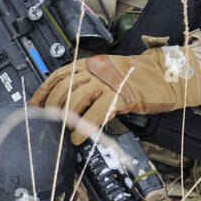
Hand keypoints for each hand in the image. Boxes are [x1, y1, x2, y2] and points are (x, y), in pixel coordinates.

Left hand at [30, 46, 200, 144]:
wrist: (165, 76)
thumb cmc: (138, 77)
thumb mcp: (109, 73)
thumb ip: (90, 81)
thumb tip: (66, 99)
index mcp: (92, 62)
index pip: (60, 74)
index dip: (45, 90)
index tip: (35, 103)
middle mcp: (98, 69)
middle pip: (65, 87)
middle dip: (52, 106)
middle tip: (47, 121)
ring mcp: (109, 82)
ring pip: (77, 99)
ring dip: (66, 118)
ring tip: (63, 132)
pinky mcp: (121, 96)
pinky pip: (96, 113)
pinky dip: (84, 127)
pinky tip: (79, 138)